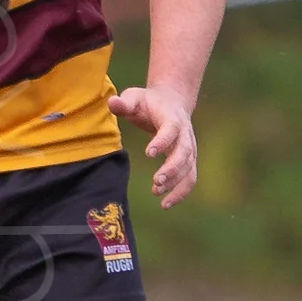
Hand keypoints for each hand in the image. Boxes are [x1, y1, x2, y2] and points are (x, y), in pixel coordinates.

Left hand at [110, 86, 197, 206]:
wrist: (172, 102)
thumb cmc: (148, 101)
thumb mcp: (134, 97)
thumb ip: (124, 103)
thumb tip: (111, 102)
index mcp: (173, 118)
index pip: (171, 130)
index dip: (162, 141)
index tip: (149, 153)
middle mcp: (185, 134)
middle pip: (185, 152)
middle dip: (172, 168)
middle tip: (157, 181)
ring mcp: (189, 148)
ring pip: (189, 168)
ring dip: (176, 183)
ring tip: (157, 193)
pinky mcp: (189, 160)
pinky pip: (189, 178)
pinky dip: (180, 192)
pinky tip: (165, 203)